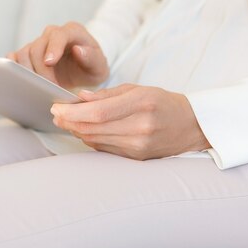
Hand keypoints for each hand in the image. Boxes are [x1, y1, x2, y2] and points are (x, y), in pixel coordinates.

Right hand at [7, 22, 108, 88]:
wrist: (84, 70)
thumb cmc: (93, 66)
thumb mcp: (100, 65)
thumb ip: (91, 57)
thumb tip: (78, 50)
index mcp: (72, 31)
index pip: (58, 35)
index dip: (52, 48)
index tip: (49, 62)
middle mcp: (52, 34)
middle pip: (37, 47)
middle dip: (42, 70)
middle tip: (50, 87)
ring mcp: (38, 43)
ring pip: (23, 53)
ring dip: (28, 73)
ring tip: (39, 88)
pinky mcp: (28, 54)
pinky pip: (13, 58)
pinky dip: (13, 69)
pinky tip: (20, 81)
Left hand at [50, 84, 210, 159]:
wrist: (192, 127)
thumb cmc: (163, 103)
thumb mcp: (138, 89)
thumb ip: (107, 94)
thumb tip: (79, 98)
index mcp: (142, 104)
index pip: (98, 112)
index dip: (72, 112)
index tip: (56, 107)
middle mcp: (140, 127)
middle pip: (93, 128)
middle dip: (69, 122)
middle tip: (55, 114)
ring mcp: (139, 146)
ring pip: (95, 140)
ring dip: (76, 131)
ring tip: (65, 121)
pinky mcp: (136, 158)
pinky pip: (104, 148)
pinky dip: (90, 138)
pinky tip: (83, 130)